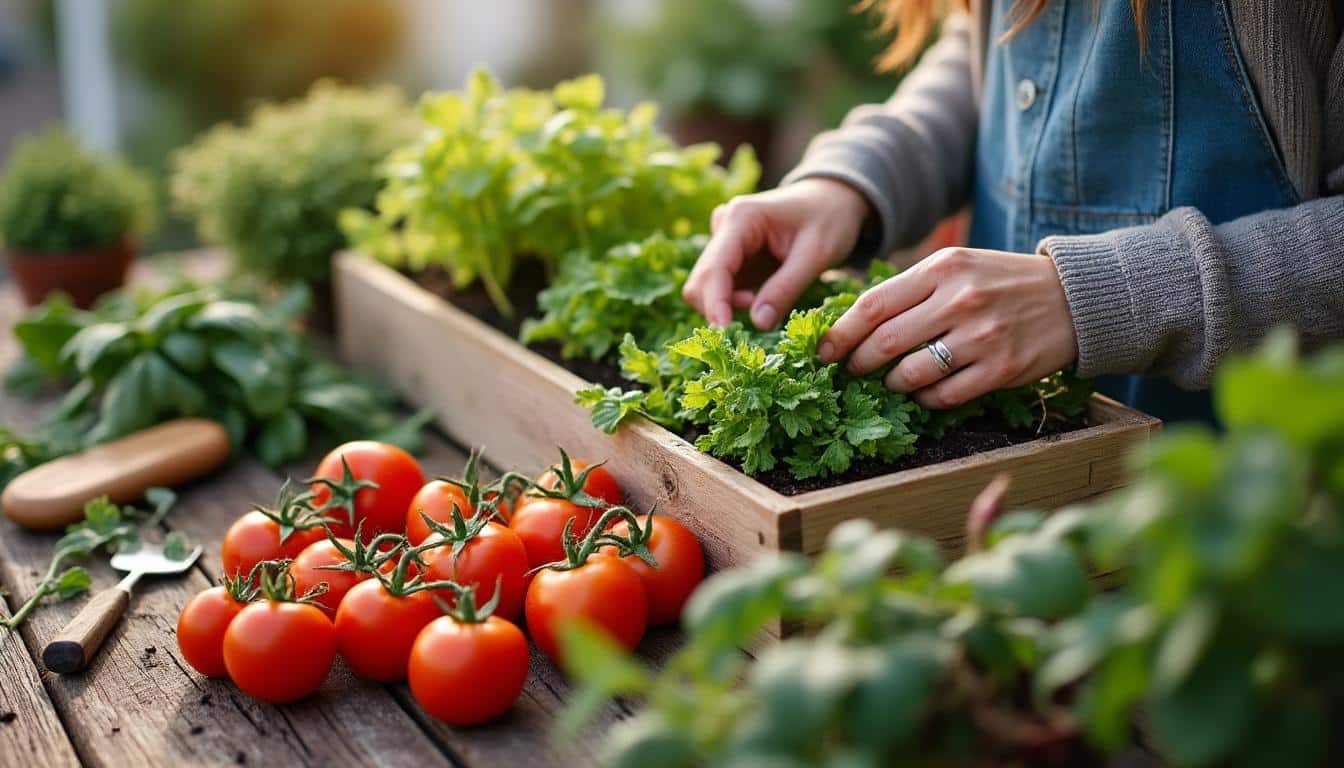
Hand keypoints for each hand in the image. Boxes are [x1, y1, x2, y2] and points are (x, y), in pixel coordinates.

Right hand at [682, 178, 871, 328]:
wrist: (832, 199)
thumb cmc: (829, 219)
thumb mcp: (816, 255)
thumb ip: (786, 289)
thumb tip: (759, 323)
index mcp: (742, 217)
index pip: (715, 266)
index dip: (715, 302)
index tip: (723, 332)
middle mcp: (724, 225)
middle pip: (702, 279)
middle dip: (719, 307)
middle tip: (758, 319)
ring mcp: (724, 240)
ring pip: (706, 286)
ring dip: (727, 305)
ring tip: (765, 304)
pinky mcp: (730, 255)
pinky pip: (720, 287)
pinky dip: (733, 302)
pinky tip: (760, 298)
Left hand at [818, 247, 1077, 408]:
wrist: (1073, 297)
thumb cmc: (1001, 282)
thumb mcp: (957, 267)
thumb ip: (911, 289)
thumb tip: (854, 321)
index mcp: (942, 269)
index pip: (873, 305)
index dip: (840, 333)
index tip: (824, 351)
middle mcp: (959, 300)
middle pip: (884, 342)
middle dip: (858, 363)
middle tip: (852, 371)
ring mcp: (982, 336)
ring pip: (911, 374)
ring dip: (892, 384)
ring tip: (891, 382)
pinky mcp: (1001, 368)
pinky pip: (945, 395)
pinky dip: (926, 399)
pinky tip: (925, 393)